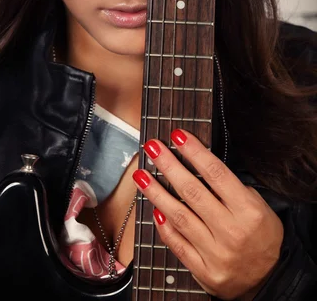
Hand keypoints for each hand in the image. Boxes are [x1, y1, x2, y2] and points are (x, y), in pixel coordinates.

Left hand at [132, 129, 283, 300]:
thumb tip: (201, 165)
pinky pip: (178, 245)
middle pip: (193, 192)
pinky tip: (153, 209)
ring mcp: (216, 253)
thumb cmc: (263, 236)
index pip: (216, 173)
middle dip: (169, 166)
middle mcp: (231, 231)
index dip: (195, 152)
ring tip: (141, 175)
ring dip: (156, 193)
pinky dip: (164, 226)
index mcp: (248, 211)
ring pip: (179, 217)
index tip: (178, 135)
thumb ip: (233, 188)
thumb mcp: (260, 206)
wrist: (272, 278)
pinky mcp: (204, 271)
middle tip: (152, 148)